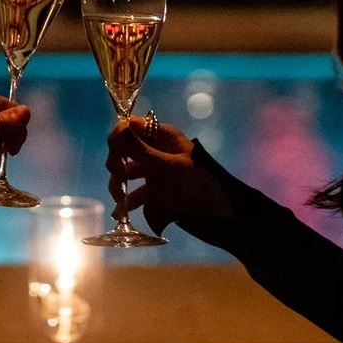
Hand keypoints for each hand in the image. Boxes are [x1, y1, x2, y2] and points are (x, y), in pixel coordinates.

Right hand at [106, 114, 232, 235]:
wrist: (225, 217)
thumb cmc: (202, 184)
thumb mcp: (171, 167)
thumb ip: (142, 151)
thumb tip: (118, 129)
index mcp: (164, 137)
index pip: (131, 126)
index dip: (119, 136)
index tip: (116, 153)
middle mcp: (157, 152)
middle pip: (124, 149)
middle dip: (116, 162)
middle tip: (118, 176)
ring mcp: (156, 173)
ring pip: (126, 173)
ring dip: (118, 185)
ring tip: (120, 201)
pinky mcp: (157, 194)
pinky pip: (135, 195)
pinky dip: (126, 203)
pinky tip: (121, 213)